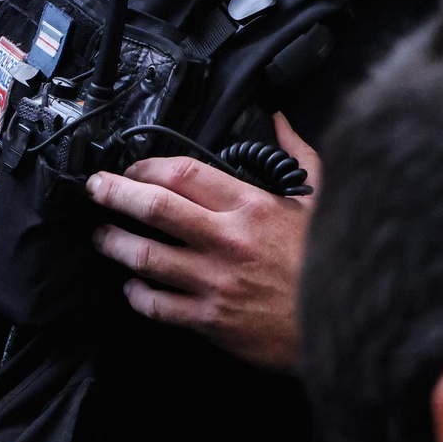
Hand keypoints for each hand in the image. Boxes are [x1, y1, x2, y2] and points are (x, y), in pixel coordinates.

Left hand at [85, 114, 320, 370]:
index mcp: (251, 205)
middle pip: (154, 207)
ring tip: (101, 236)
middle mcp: (228, 239)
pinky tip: (132, 287)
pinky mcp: (211, 319)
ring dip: (114, 243)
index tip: (131, 166)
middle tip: (94, 189)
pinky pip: (158, 305)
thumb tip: (279, 119)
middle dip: (113, 193)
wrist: (347, 322)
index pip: (183, 172)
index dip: (146, 165)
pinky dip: (137, 295)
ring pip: (145, 256)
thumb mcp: (322, 199)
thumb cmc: (332, 262)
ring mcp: (215, 281)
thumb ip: (297, 154)